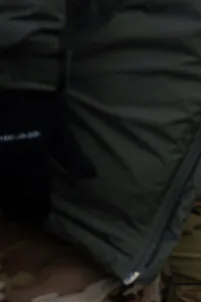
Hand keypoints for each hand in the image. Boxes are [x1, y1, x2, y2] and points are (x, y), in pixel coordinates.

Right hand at [0, 89, 91, 224]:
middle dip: (19, 208)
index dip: (38, 208)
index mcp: (30, 159)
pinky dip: (1, 185)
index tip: (41, 217)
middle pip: (12, 195)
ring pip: (1, 188)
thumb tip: (91, 177)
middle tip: (25, 217)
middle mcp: (7, 163)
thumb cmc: (38, 104)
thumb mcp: (58, 129)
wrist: (11, 83)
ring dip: (6, 198)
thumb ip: (72, 156)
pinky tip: (5, 189)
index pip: (35, 193)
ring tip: (13, 208)